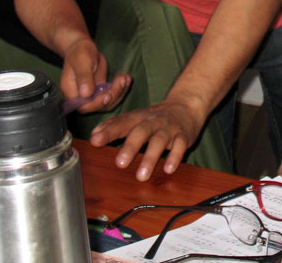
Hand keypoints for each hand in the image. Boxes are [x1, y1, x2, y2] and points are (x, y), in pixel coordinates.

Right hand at [59, 38, 130, 112]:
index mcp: (72, 92)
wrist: (83, 48)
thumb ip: (83, 78)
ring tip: (126, 78)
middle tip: (122, 81)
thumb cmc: (79, 53)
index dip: (97, 104)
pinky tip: (127, 78)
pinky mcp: (102, 90)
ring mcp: (92, 94)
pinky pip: (113, 94)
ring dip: (120, 92)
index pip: (84, 107)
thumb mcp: (81, 63)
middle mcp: (82, 97)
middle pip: (99, 106)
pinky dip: (122, 88)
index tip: (108, 95)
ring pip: (109, 101)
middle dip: (113, 95)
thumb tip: (85, 94)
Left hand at [89, 98, 205, 180]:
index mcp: (138, 118)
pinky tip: (168, 169)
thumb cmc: (155, 117)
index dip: (108, 132)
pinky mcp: (183, 136)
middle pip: (141, 132)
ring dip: (150, 158)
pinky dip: (175, 157)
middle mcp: (153, 122)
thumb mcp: (135, 117)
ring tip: (141, 176)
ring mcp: (169, 129)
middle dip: (131, 147)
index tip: (95, 141)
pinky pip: (180, 146)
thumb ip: (115, 125)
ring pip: (160, 141)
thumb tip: (94, 135)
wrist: (186, 105)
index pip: (122, 123)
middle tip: (120, 164)